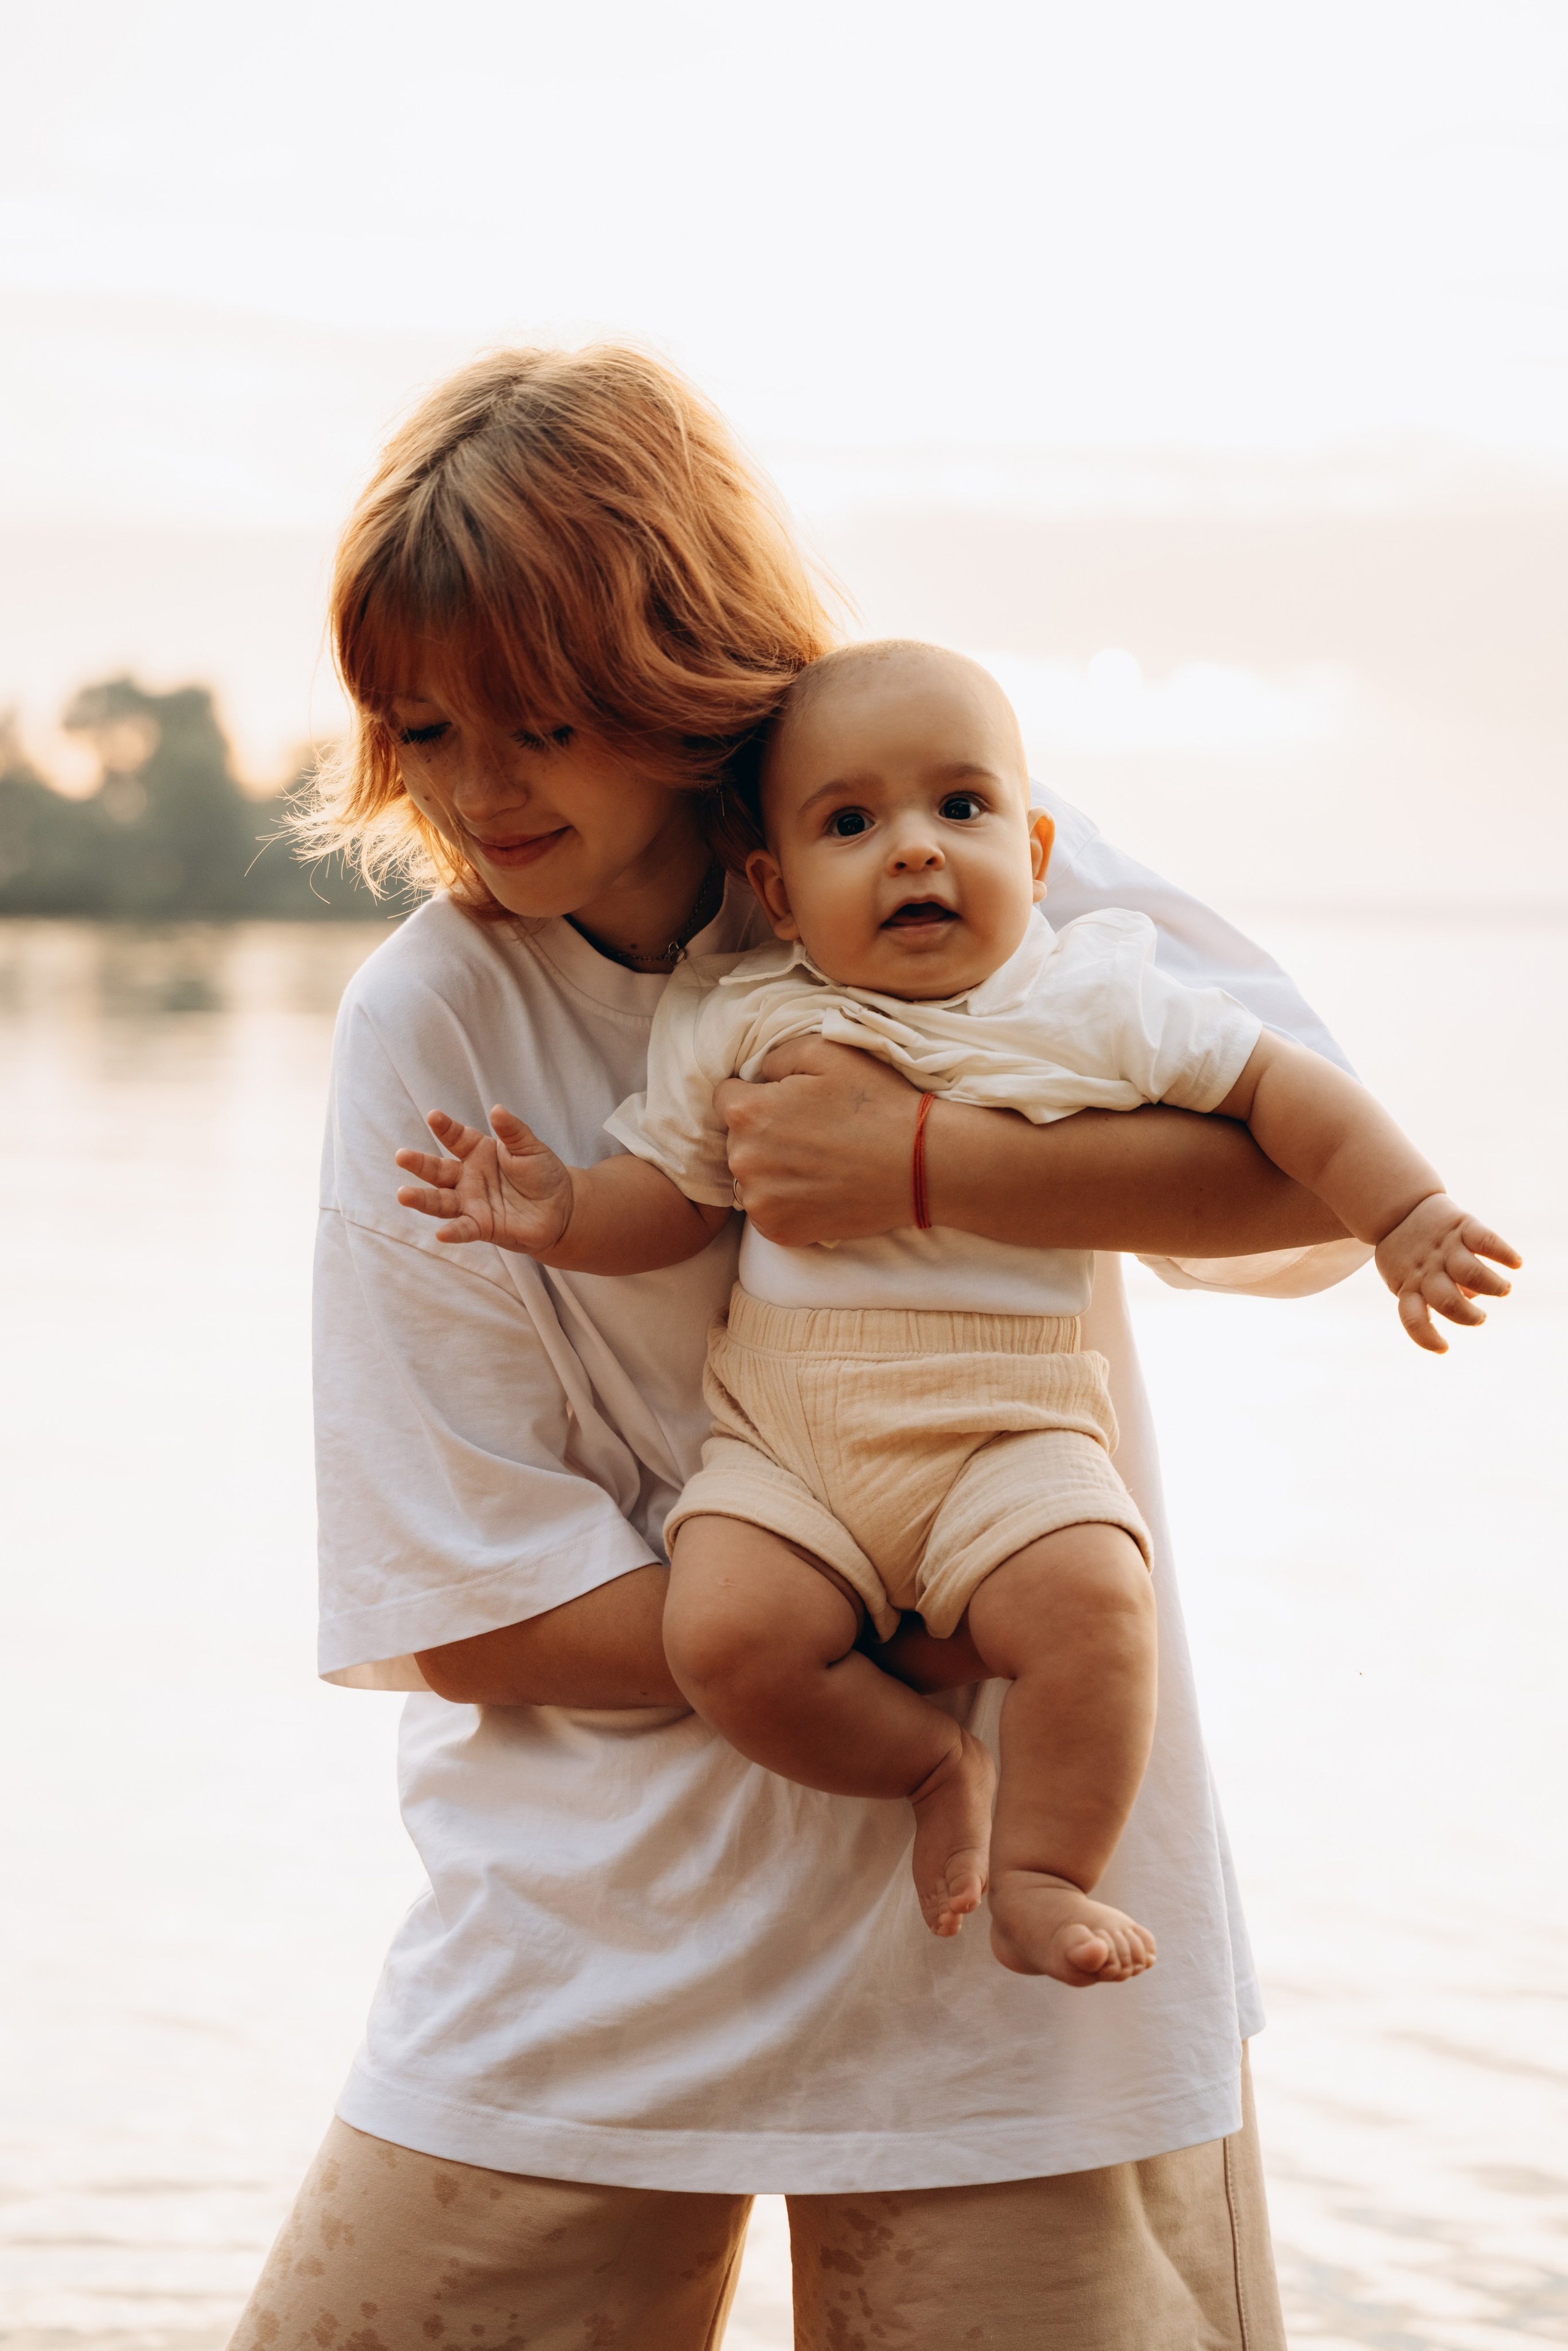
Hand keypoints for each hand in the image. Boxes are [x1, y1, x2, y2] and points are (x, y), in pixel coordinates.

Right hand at [395, 1105, 575, 1254]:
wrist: (561, 1208)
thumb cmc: (542, 1173)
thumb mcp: (530, 1147)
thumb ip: (513, 1131)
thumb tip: (497, 1109)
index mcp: (477, 1152)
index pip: (456, 1138)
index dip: (445, 1128)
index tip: (434, 1116)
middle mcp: (468, 1177)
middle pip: (438, 1170)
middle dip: (419, 1164)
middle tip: (401, 1156)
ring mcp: (471, 1203)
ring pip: (441, 1202)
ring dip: (422, 1199)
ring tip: (403, 1195)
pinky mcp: (482, 1226)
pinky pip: (464, 1228)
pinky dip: (453, 1232)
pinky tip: (440, 1234)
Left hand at [715, 1037, 922, 1245]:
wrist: (919, 1165)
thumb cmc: (875, 1103)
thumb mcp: (825, 1052)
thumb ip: (775, 1055)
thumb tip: (756, 1073)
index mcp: (748, 1113)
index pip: (726, 1097)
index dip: (757, 1095)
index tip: (789, 1102)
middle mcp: (743, 1161)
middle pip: (736, 1140)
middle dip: (763, 1133)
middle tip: (811, 1133)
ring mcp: (760, 1202)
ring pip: (749, 1178)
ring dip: (772, 1171)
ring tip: (817, 1162)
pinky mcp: (779, 1232)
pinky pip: (766, 1211)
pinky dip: (786, 1202)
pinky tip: (819, 1189)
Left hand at [1374, 1192, 1520, 1352]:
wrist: (1399, 1209)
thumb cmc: (1407, 1255)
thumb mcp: (1406, 1277)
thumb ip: (1432, 1294)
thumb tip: (1471, 1299)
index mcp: (1408, 1286)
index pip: (1413, 1318)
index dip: (1427, 1337)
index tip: (1444, 1348)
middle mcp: (1426, 1269)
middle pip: (1447, 1300)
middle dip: (1468, 1316)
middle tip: (1480, 1318)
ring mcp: (1444, 1248)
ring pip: (1469, 1272)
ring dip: (1491, 1286)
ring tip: (1502, 1290)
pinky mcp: (1459, 1227)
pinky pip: (1484, 1240)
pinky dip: (1503, 1253)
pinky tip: (1515, 1263)